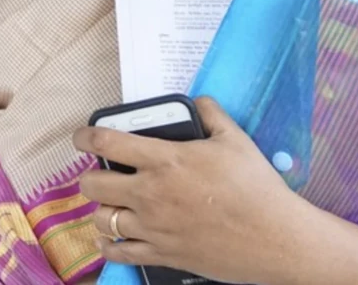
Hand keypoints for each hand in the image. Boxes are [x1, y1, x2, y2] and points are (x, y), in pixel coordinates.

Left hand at [72, 97, 307, 283]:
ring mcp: (154, 227)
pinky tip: (109, 239)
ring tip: (108, 204)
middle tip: (97, 174)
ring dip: (100, 210)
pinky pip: (120, 253)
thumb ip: (211, 114)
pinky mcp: (163, 255)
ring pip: (101, 219)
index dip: (84, 136)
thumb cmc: (258, 188)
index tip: (79, 137)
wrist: (278, 240)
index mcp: (164, 160)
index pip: (106, 141)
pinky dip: (109, 246)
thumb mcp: (235, 140)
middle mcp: (150, 193)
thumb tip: (199, 101)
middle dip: (89, 176)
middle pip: (92, 184)